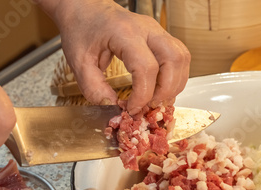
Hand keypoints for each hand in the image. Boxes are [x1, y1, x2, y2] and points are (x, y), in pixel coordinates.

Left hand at [39, 0, 190, 113]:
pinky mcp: (161, 36)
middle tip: (151, 105)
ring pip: (182, 58)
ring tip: (158, 98)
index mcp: (124, 32)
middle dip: (167, 90)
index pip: (147, 67)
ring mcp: (157, 30)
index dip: (144, 94)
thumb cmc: (82, 28)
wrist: (85, 8)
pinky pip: (179, 56)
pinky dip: (175, 76)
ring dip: (175, 84)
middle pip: (174, 60)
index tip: (133, 108)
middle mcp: (146, 28)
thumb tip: (112, 107)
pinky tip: (162, 88)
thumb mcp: (78, 61)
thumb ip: (94, 88)